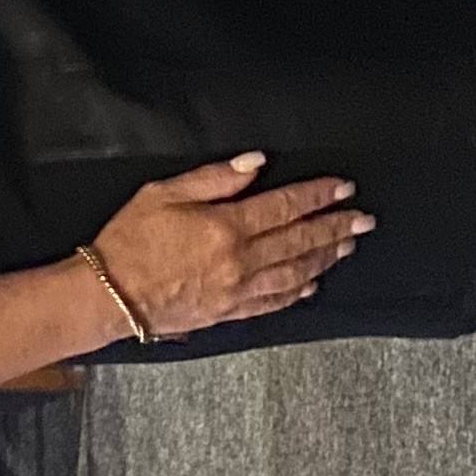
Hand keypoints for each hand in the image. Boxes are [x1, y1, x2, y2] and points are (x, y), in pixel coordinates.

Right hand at [77, 154, 369, 341]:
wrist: (110, 295)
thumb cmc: (129, 240)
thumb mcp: (163, 193)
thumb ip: (214, 178)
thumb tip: (255, 163)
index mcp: (226, 227)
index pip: (285, 207)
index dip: (318, 196)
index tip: (344, 188)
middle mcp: (241, 261)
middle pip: (300, 241)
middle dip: (336, 227)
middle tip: (365, 219)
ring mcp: (239, 290)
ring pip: (295, 272)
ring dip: (326, 257)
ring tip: (348, 246)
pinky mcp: (230, 312)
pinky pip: (274, 301)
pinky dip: (298, 291)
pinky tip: (313, 283)